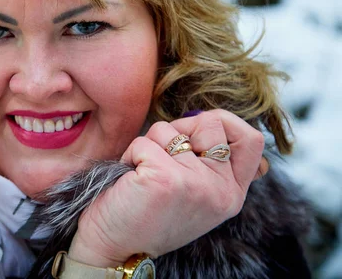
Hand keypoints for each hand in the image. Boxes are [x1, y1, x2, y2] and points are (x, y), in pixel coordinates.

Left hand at [68, 109, 264, 266]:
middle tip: (161, 153)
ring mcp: (196, 184)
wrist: (114, 248)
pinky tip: (130, 180)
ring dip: (147, 145)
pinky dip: (130, 155)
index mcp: (232, 193)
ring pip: (168, 129)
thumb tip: (208, 119)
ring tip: (143, 174)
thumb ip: (209, 162)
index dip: (223, 123)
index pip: (252, 139)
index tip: (194, 135)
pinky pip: (143, 142)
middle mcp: (221, 190)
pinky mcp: (165, 179)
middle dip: (178, 128)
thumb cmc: (149, 213)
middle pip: (210, 122)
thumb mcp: (194, 192)